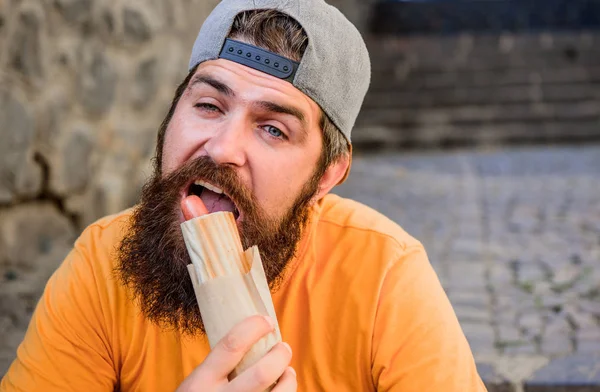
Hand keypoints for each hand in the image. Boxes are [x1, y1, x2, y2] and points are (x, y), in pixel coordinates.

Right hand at [176, 315, 296, 391]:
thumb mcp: (196, 383)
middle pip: (261, 373)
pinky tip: (282, 390)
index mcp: (201, 381)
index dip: (254, 327)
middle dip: (280, 356)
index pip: (232, 345)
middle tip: (283, 347)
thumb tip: (251, 338)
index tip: (266, 321)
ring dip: (288, 379)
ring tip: (288, 372)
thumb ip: (218, 368)